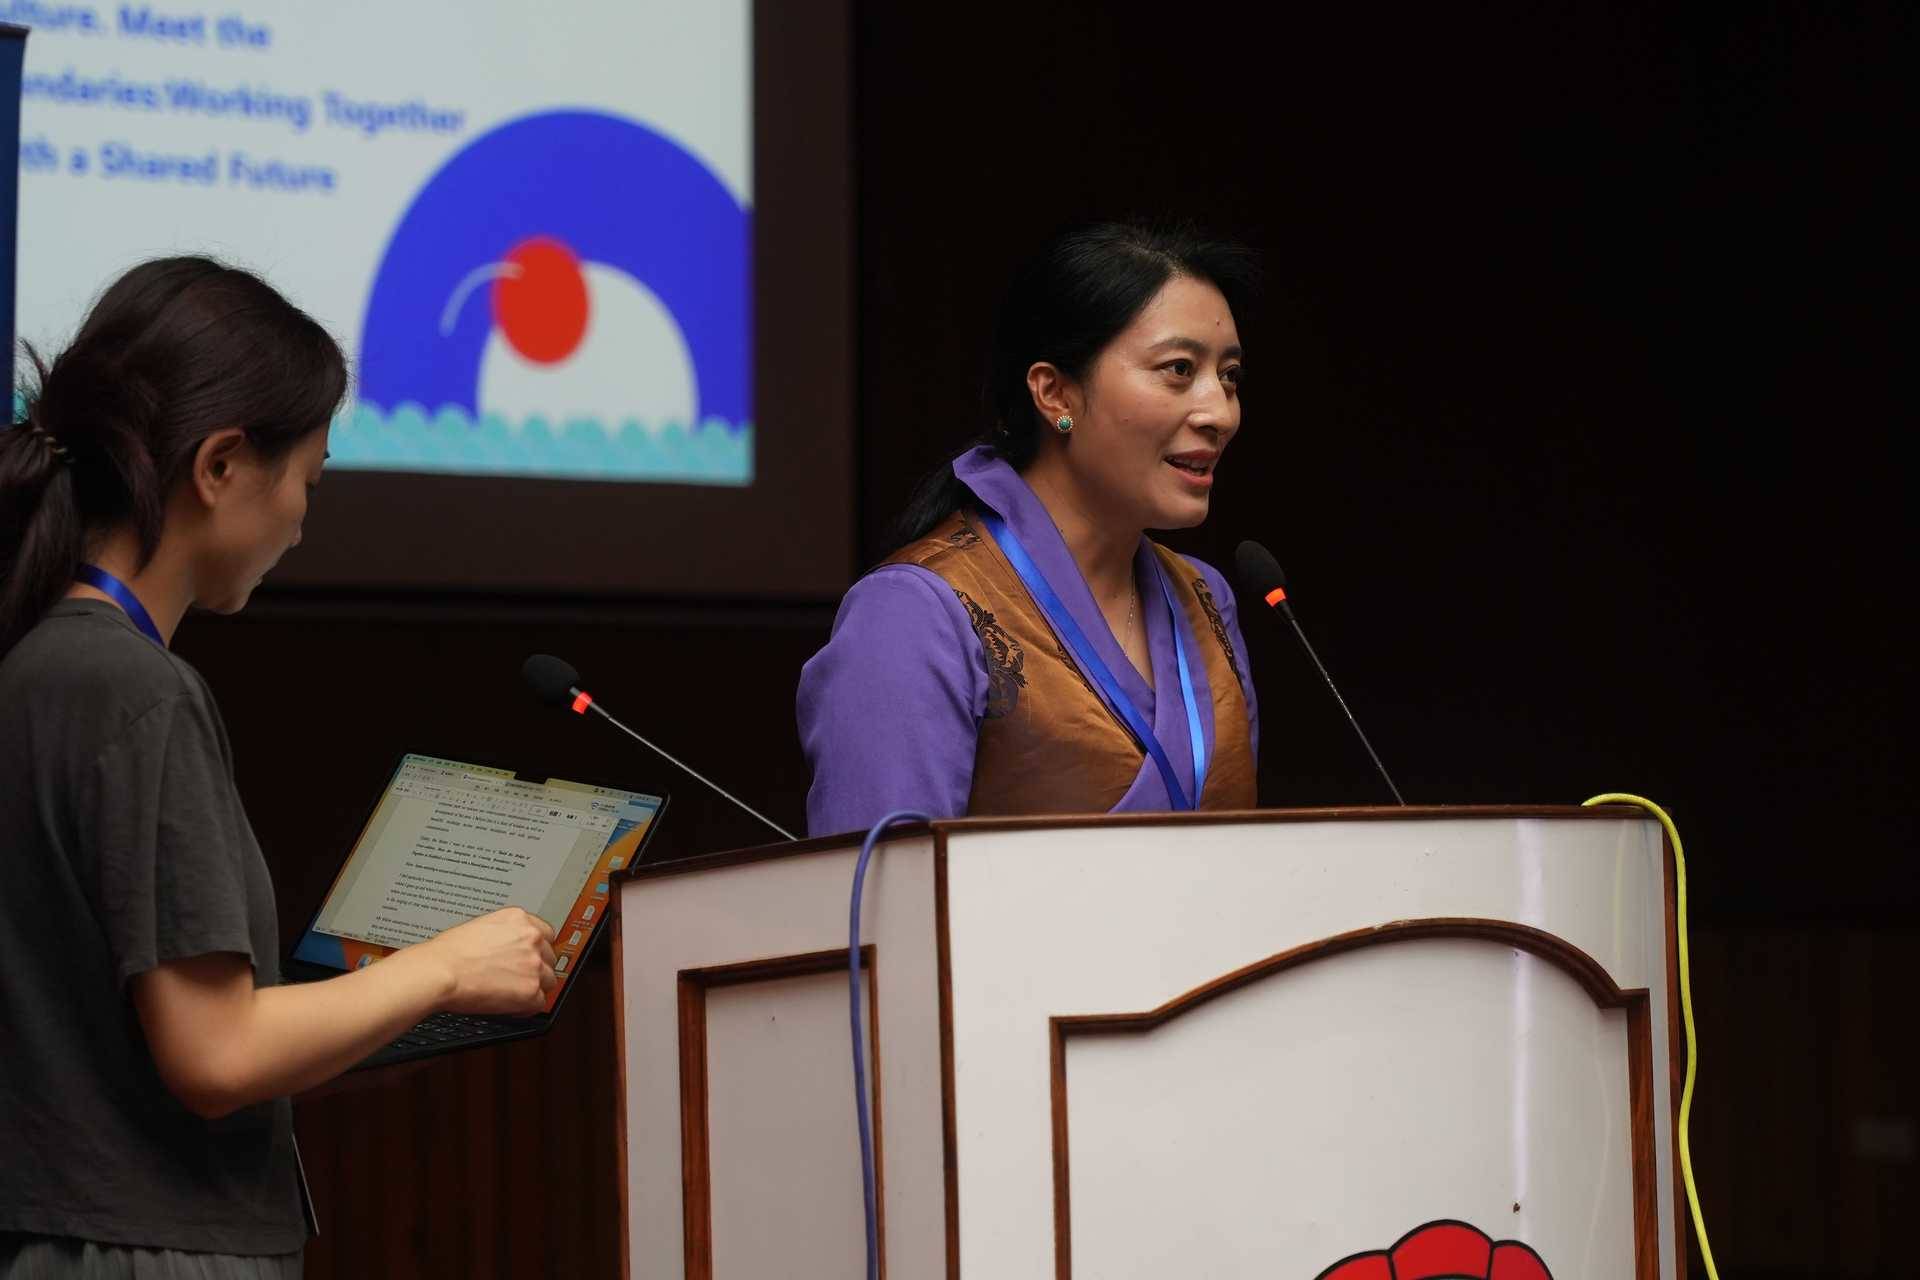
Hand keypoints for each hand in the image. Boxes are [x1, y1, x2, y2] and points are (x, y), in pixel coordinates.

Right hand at [414, 907, 556, 1015]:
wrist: (440, 972)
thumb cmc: (449, 953)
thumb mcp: (482, 927)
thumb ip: (505, 935)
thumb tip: (510, 948)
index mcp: (519, 919)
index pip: (546, 934)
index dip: (537, 949)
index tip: (531, 958)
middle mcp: (531, 939)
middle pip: (549, 958)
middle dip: (536, 969)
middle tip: (518, 978)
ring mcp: (534, 964)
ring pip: (548, 980)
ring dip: (534, 988)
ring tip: (511, 993)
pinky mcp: (530, 990)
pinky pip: (539, 1003)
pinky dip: (525, 1008)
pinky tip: (509, 1005)